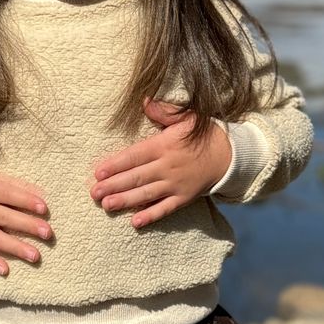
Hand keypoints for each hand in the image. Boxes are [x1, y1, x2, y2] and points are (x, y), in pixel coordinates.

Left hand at [89, 98, 231, 228]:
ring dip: (126, 200)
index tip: (98, 171)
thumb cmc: (202, 134)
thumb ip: (164, 112)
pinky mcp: (184, 197)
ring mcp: (176, 184)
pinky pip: (166, 208)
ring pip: (147, 194)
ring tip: (107, 205)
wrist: (229, 155)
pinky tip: (136, 222)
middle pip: (137, 176)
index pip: (135, 155)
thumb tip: (146, 101)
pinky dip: (151, 215)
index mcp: (164, 145)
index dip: (116, 164)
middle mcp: (168, 166)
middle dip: (114, 185)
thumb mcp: (185, 117)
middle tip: (94, 192)